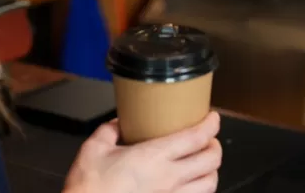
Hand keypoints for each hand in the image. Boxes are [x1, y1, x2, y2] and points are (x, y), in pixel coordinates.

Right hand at [64, 112, 222, 192]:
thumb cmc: (89, 187)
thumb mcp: (94, 148)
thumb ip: (109, 130)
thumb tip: (119, 123)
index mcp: (154, 157)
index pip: (196, 137)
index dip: (211, 124)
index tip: (212, 118)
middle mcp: (169, 178)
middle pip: (211, 160)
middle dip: (215, 146)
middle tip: (209, 139)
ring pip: (209, 184)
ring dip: (211, 171)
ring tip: (203, 164)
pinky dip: (199, 191)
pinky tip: (191, 187)